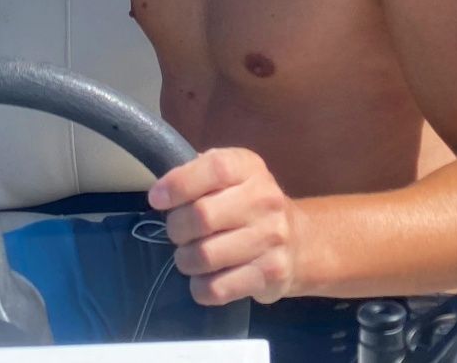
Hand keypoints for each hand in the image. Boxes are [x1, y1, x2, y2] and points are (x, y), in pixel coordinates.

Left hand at [149, 147, 306, 305]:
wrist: (299, 241)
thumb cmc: (248, 204)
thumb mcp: (229, 176)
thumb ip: (198, 174)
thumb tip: (161, 191)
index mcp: (249, 167)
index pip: (214, 168)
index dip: (179, 184)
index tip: (157, 199)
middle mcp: (265, 199)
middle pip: (202, 216)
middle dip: (176, 229)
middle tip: (178, 233)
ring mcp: (271, 238)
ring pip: (205, 256)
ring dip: (186, 260)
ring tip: (190, 256)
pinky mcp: (271, 274)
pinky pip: (217, 288)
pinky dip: (200, 287)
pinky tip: (206, 278)